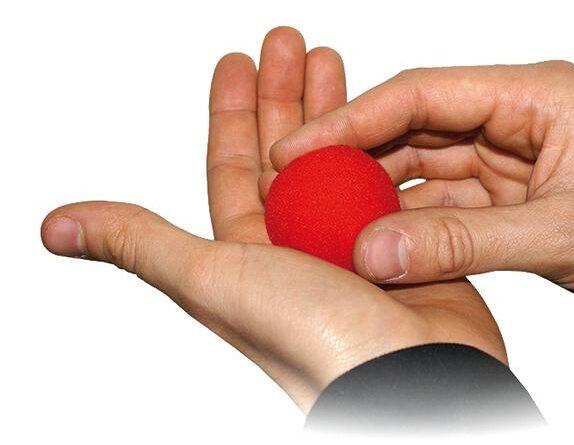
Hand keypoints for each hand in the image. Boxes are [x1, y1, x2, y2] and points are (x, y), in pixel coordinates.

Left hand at [40, 27, 505, 412]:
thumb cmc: (316, 342)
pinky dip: (388, 148)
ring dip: (339, 111)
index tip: (238, 61)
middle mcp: (301, 246)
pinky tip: (388, 116)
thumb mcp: (214, 280)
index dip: (232, 111)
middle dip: (287, 95)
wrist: (411, 375)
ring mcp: (354, 243)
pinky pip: (390, 183)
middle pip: (289, 153)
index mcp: (252, 255)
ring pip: (341, 162)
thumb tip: (57, 227)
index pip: (233, 167)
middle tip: (288, 42)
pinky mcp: (401, 242)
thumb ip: (142, 244)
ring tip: (334, 62)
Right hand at [271, 63, 573, 320]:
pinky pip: (446, 206)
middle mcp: (517, 119)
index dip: (354, 119)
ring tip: (325, 222)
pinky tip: (374, 241)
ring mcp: (512, 160)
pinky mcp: (513, 199)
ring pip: (425, 170)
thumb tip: (375, 252)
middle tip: (297, 190)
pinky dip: (409, 226)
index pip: (425, 94)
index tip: (300, 149)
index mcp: (537, 95)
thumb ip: (463, 242)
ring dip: (378, 196)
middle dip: (354, 158)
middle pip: (415, 128)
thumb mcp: (564, 233)